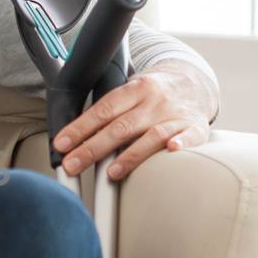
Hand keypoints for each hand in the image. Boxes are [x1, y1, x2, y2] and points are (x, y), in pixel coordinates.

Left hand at [52, 66, 215, 181]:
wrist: (194, 84)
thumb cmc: (153, 95)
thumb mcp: (130, 94)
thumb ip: (109, 113)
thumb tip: (73, 139)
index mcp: (135, 89)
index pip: (103, 110)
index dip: (81, 128)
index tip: (61, 144)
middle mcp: (155, 101)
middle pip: (121, 126)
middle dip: (93, 148)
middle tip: (72, 165)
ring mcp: (176, 115)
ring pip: (152, 135)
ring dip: (130, 155)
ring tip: (111, 173)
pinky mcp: (196, 128)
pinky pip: (190, 136)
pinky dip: (181, 144)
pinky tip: (172, 150)